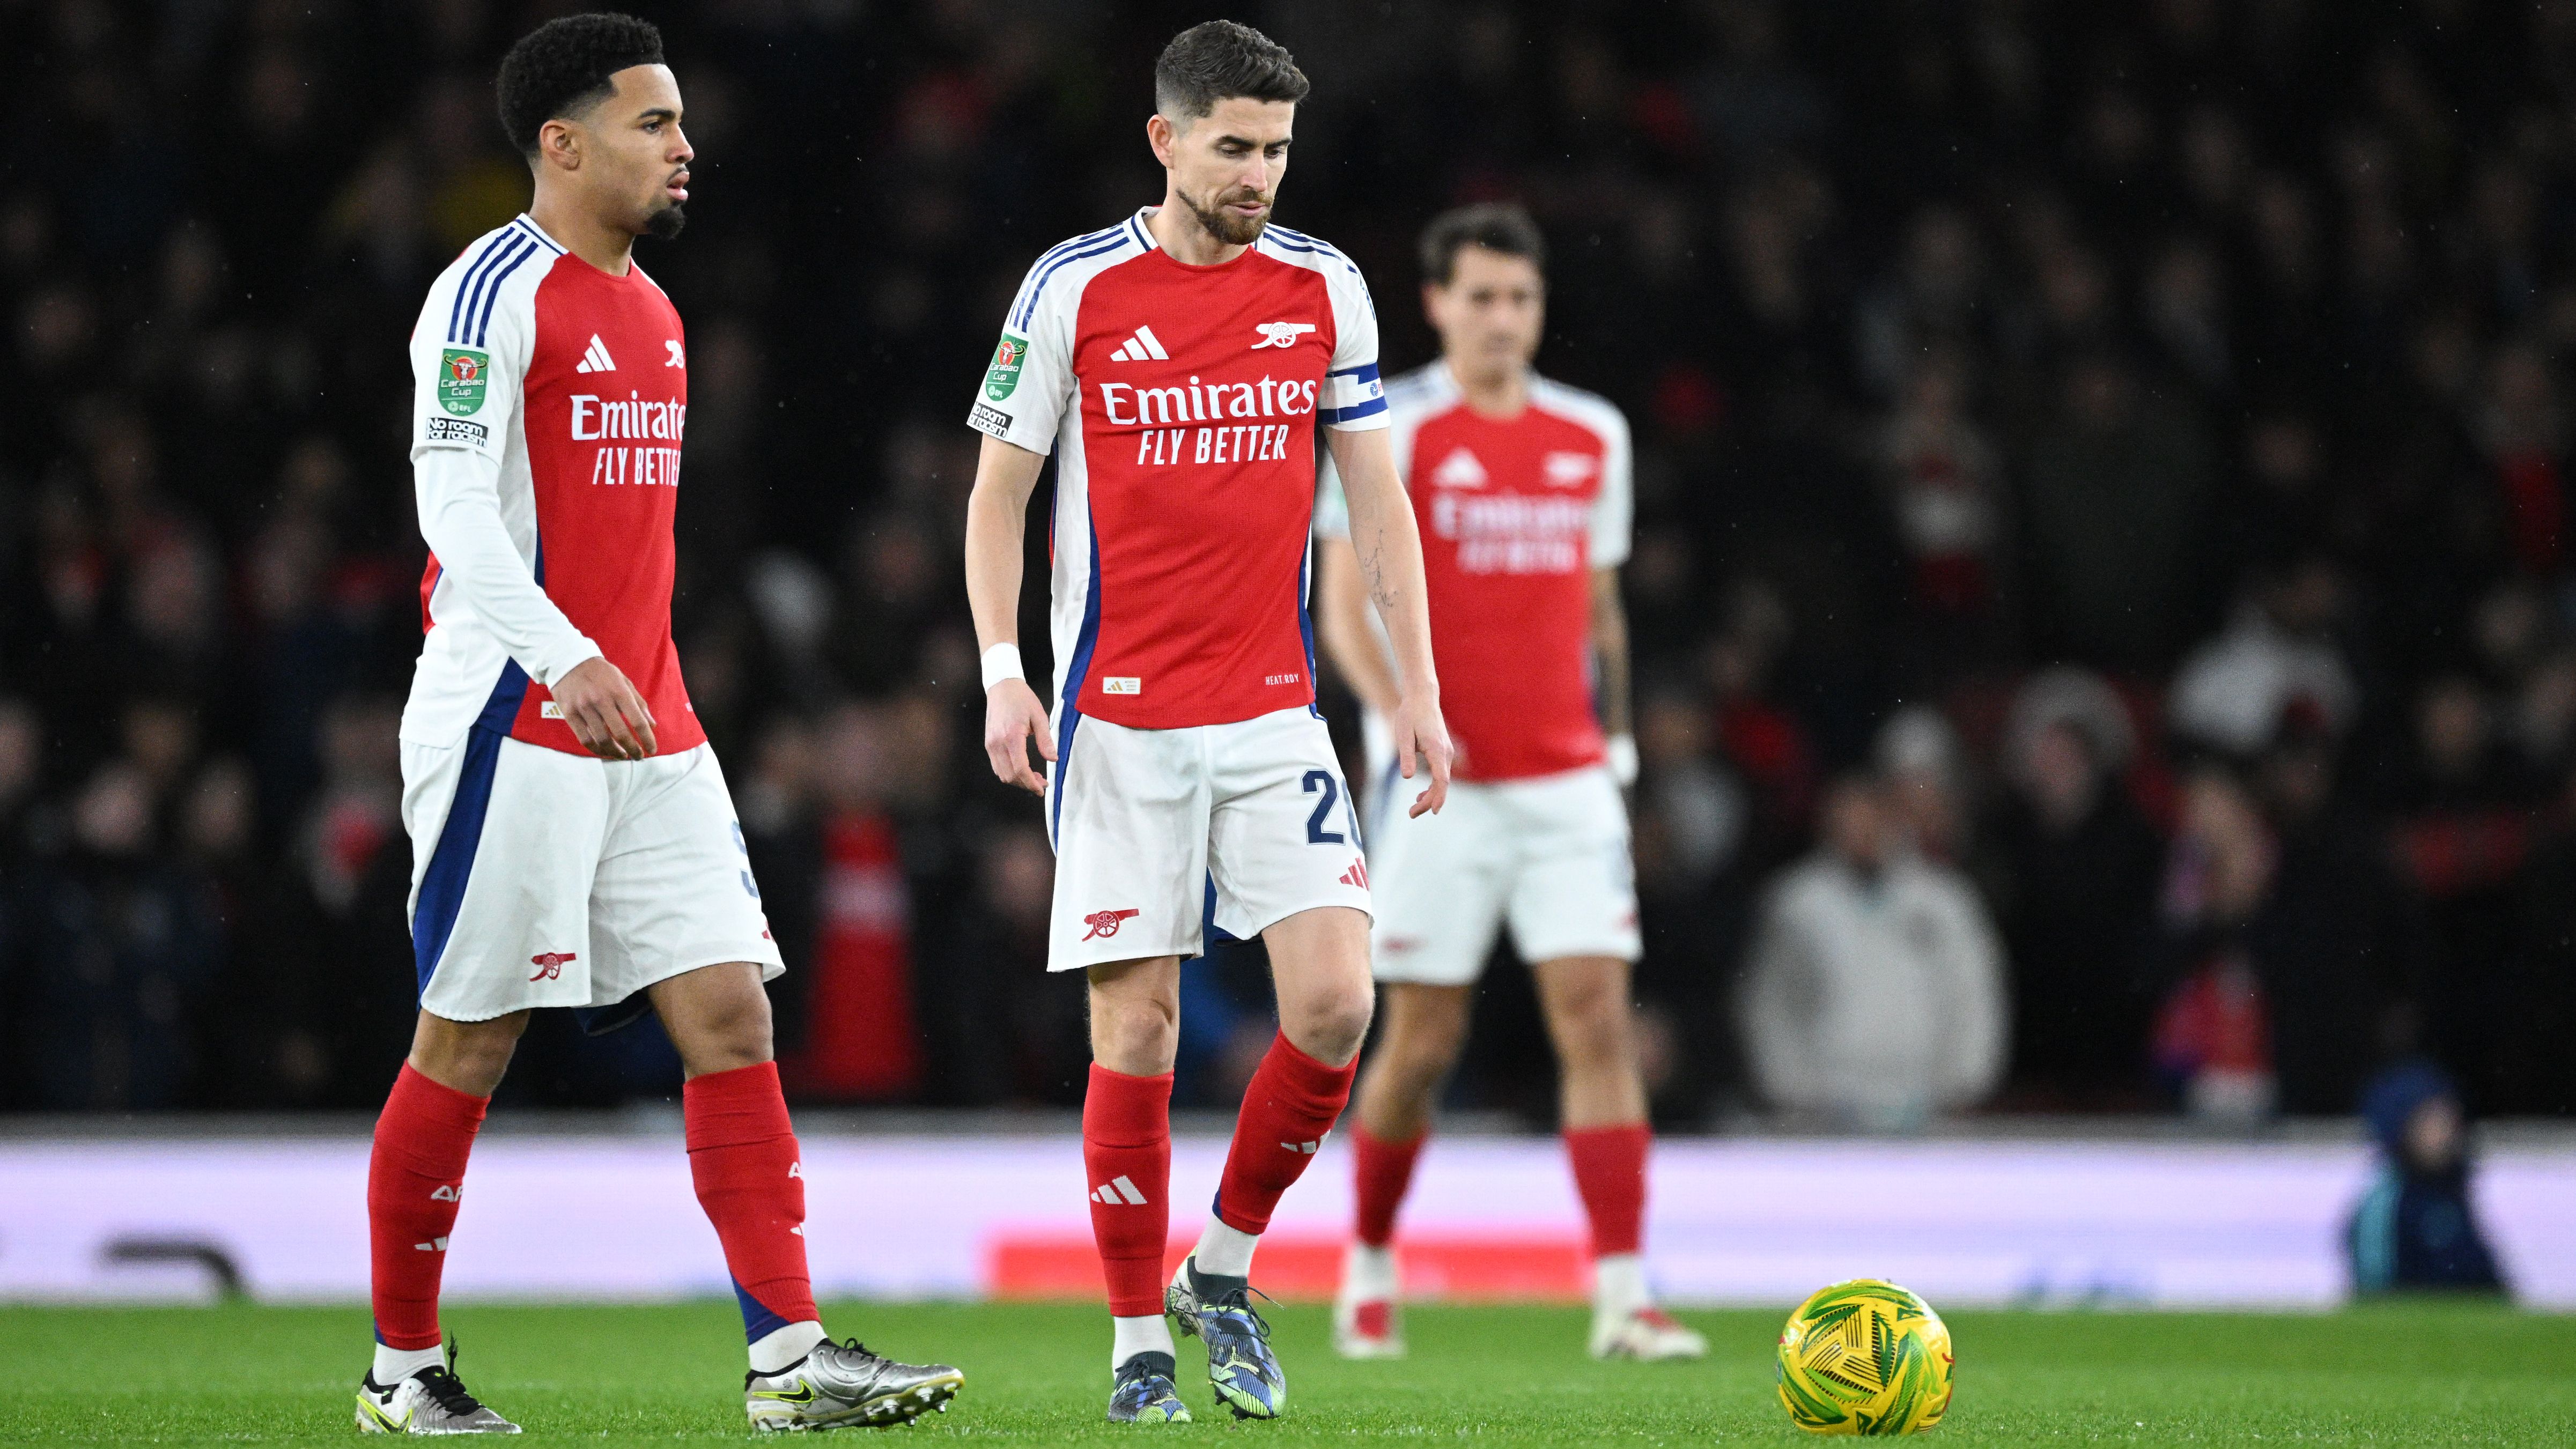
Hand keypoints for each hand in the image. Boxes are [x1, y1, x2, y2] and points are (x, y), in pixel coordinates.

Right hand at [548, 656, 655, 760]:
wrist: (568, 661)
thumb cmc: (601, 672)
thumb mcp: (623, 681)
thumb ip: (639, 703)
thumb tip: (652, 725)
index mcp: (619, 691)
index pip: (637, 721)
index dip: (647, 739)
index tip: (652, 750)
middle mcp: (601, 700)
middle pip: (621, 733)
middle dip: (633, 749)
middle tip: (639, 757)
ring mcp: (584, 708)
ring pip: (602, 739)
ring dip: (615, 752)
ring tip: (623, 756)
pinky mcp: (569, 714)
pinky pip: (585, 739)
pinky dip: (597, 749)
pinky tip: (605, 752)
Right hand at [983, 676, 1054, 794]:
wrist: (1002, 687)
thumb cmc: (1021, 699)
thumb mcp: (1039, 717)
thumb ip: (1046, 740)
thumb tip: (1053, 759)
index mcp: (1011, 736)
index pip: (1020, 769)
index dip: (1031, 783)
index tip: (1042, 789)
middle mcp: (997, 743)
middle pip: (1010, 776)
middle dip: (1026, 784)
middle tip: (1042, 783)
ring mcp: (990, 744)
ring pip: (1002, 774)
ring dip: (1017, 780)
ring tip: (1033, 777)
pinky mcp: (988, 743)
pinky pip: (997, 766)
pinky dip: (1009, 773)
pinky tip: (1021, 769)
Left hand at [1390, 690, 1451, 816]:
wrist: (1422, 698)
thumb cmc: (1410, 715)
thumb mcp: (1403, 735)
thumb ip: (1406, 756)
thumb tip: (1408, 777)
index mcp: (1437, 750)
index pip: (1441, 780)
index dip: (1438, 797)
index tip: (1433, 811)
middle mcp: (1446, 753)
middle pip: (1442, 784)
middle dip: (1429, 802)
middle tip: (1411, 814)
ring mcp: (1446, 753)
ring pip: (1443, 781)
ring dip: (1431, 796)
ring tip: (1414, 809)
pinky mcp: (1443, 752)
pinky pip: (1441, 774)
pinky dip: (1433, 787)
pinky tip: (1421, 795)